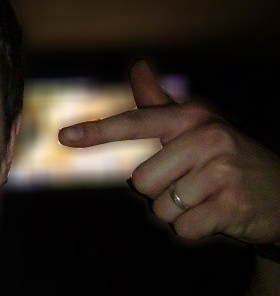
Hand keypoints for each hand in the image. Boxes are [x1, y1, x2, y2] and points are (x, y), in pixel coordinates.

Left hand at [58, 60, 279, 244]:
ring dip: (180, 212)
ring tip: (209, 199)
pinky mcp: (231, 204)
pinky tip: (220, 215)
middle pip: (142, 181)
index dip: (98, 131)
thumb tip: (138, 67)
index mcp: (195, 118)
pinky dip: (197, 229)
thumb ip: (162, 105)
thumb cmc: (231, 160)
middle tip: (195, 185)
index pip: (137, 123)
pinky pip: (184, 228)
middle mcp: (208, 138)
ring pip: (161, 208)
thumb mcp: (200, 127)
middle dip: (162, 192)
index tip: (65, 136)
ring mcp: (222, 171)